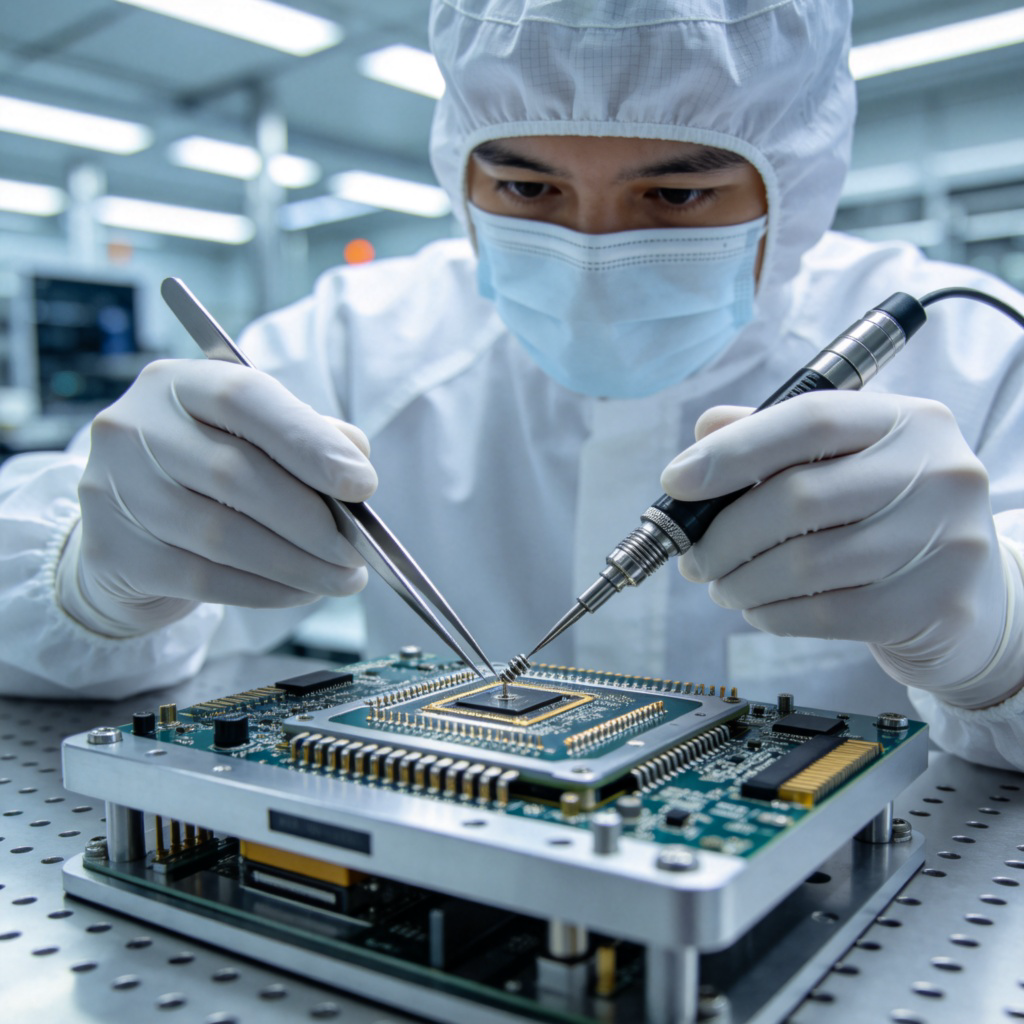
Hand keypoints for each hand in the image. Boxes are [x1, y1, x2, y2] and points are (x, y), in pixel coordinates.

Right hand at [59, 359, 376, 636]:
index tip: (362, 484)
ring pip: (222, 535)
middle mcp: (134, 428)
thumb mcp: (253, 439)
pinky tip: (300, 592)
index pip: (246, 399)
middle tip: (357, 551)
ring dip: (296, 564)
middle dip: (312, 520)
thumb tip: (355, 460)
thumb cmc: (206, 475)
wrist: (129, 529)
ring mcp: (115, 490)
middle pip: (235, 474)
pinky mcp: (114, 553)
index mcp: (176, 384)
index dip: (310, 442)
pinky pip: (203, 579)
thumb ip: (307, 437)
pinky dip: (265, 590)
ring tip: (342, 579)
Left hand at [661, 391, 1015, 705]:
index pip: (809, 420)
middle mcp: (938, 470)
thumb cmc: (886, 516)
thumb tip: (705, 432)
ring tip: (722, 585)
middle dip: (723, 535)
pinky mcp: (938, 602)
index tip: (676, 482)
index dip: (732, 451)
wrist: (971, 593)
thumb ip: (775, 437)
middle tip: (692, 558)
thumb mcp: (845, 461)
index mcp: (908, 419)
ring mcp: (947, 539)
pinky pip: (826, 614)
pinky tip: (758, 610)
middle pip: (797, 498)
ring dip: (741, 581)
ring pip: (805, 563)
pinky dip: (773, 614)